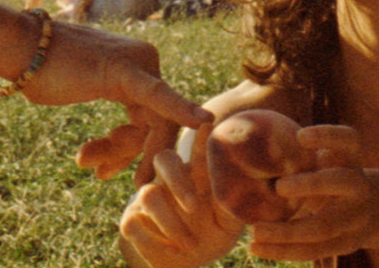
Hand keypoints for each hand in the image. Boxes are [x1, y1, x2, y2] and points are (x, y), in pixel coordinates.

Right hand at [30, 21, 211, 183]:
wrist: (18, 48)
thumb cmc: (42, 72)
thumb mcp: (82, 95)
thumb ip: (108, 114)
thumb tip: (115, 140)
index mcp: (138, 66)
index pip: (151, 116)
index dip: (136, 150)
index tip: (113, 173)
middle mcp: (146, 60)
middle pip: (154, 123)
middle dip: (130, 155)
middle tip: (102, 175)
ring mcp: (139, 64)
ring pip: (150, 124)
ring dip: (120, 152)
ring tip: (91, 166)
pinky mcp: (128, 71)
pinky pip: (159, 98)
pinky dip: (181, 110)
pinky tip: (204, 121)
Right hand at [118, 129, 243, 267]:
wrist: (184, 264)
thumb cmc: (210, 237)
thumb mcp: (227, 226)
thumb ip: (232, 208)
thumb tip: (246, 191)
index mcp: (194, 177)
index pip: (197, 153)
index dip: (201, 140)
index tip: (208, 124)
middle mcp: (169, 181)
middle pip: (164, 160)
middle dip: (177, 180)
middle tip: (194, 206)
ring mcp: (147, 199)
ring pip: (148, 194)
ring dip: (171, 223)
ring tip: (190, 245)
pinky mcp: (132, 220)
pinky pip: (134, 223)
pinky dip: (153, 242)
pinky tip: (172, 251)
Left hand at [246, 124, 373, 261]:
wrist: (373, 210)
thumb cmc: (326, 172)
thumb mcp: (322, 157)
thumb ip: (292, 148)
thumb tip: (227, 128)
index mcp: (351, 159)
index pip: (348, 140)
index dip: (327, 136)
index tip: (301, 136)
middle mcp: (358, 186)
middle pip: (340, 183)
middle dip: (311, 185)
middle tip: (279, 186)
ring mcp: (357, 219)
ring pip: (324, 228)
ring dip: (288, 232)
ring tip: (255, 230)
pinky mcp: (346, 244)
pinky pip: (314, 251)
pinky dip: (283, 251)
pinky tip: (255, 248)